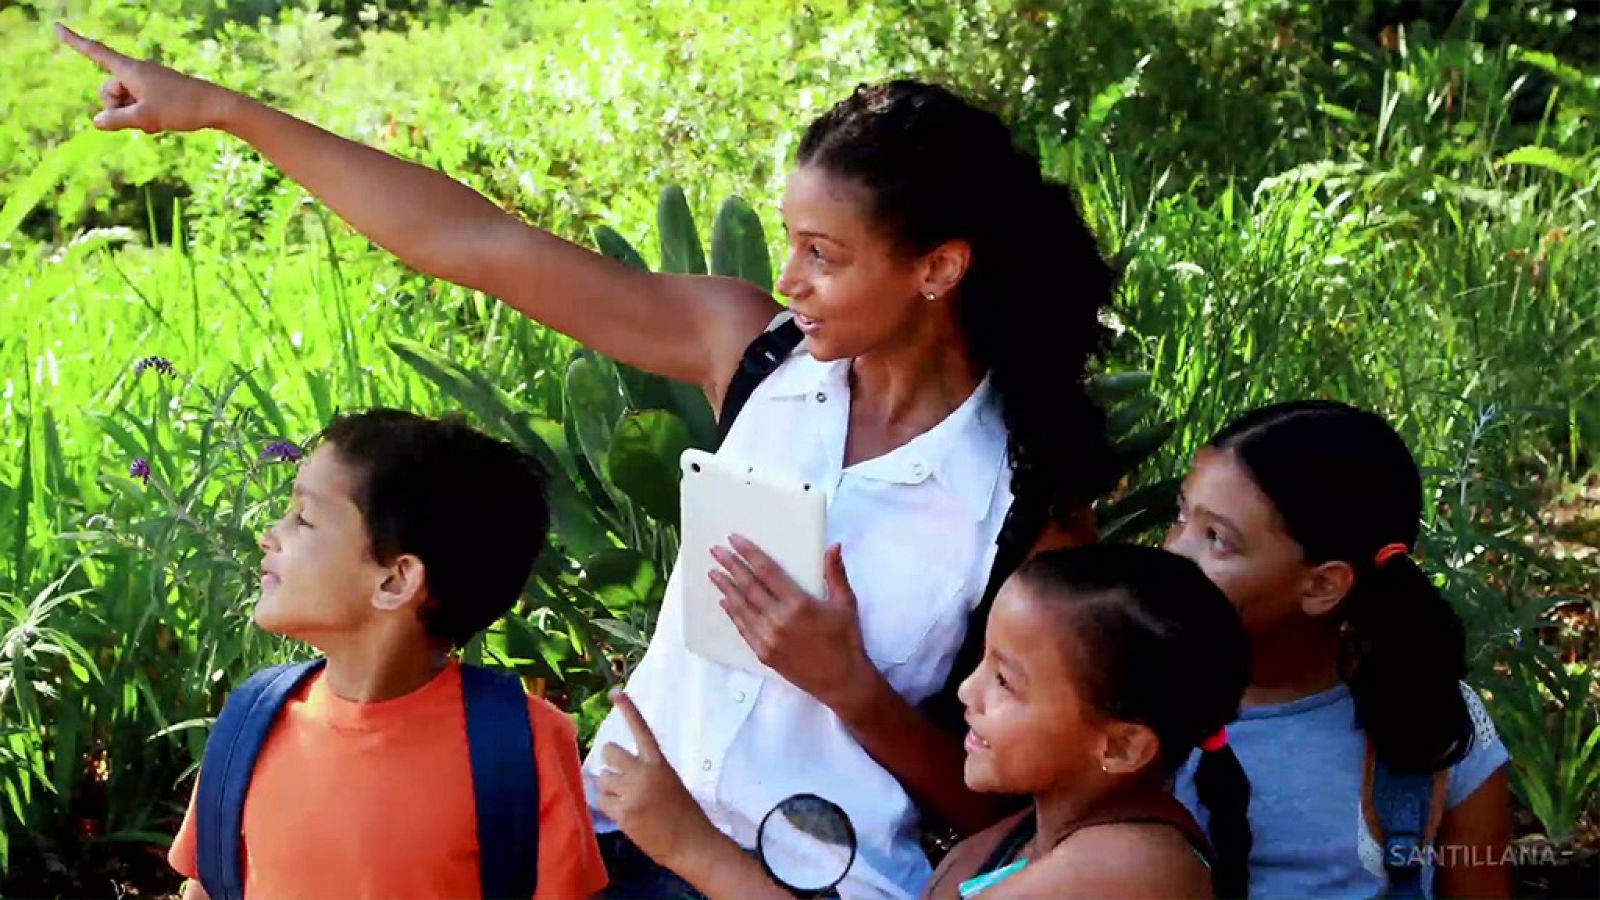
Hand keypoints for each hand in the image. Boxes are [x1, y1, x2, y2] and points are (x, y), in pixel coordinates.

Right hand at [56, 23, 237, 132]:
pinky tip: (161, 125)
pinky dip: (144, 118)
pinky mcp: (158, 93)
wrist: (217, 107)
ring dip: (132, 117)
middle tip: (140, 117)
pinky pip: (139, 107)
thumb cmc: (182, 108)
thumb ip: (116, 120)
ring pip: (124, 103)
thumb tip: (97, 122)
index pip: (96, 52)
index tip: (56, 27)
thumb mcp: (145, 118)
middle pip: (108, 91)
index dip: (75, 41)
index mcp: (131, 69)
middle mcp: (137, 72)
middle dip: (115, 108)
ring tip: (156, 122)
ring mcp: (148, 83)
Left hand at [595, 692, 717, 870]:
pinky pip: (602, 801)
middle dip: (611, 762)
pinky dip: (609, 806)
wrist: (690, 842)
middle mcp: (644, 774)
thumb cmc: (683, 812)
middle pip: (610, 752)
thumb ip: (647, 771)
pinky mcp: (623, 813)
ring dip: (610, 788)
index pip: (642, 731)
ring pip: (603, 780)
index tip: (616, 692)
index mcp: (659, 763)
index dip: (628, 710)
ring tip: (629, 801)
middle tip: (620, 775)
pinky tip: (625, 813)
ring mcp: (632, 794)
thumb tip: (620, 769)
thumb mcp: (670, 781)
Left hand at [710, 537, 874, 711]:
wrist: (842, 682)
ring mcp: (769, 638)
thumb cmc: (846, 641)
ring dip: (726, 589)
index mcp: (799, 604)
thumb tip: (833, 546)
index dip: (749, 554)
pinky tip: (725, 602)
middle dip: (731, 566)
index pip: (767, 571)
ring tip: (713, 573)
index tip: (734, 540)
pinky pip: (744, 629)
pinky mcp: (764, 654)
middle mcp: (779, 620)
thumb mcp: (846, 604)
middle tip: (716, 552)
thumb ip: (835, 574)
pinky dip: (733, 614)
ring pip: (741, 608)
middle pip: (749, 587)